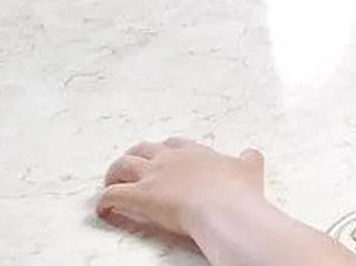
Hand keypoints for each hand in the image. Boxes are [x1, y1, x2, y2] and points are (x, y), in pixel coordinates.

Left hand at [97, 137, 266, 239]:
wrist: (224, 209)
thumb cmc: (237, 192)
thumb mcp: (250, 168)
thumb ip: (249, 159)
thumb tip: (251, 154)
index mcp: (195, 152)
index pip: (174, 144)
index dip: (166, 151)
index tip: (164, 158)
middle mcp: (170, 159)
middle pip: (143, 148)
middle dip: (134, 157)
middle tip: (131, 169)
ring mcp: (153, 176)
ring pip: (121, 166)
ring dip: (113, 175)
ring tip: (111, 184)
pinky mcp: (139, 196)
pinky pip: (112, 195)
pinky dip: (104, 202)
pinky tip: (104, 211)